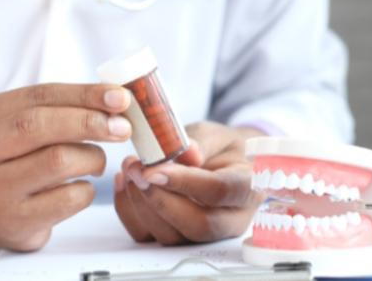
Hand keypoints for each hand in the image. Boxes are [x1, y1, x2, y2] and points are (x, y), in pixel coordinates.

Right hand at [0, 83, 131, 250]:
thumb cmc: (15, 161)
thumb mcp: (21, 127)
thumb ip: (59, 109)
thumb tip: (116, 99)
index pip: (38, 96)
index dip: (84, 94)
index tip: (120, 96)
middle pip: (39, 125)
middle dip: (88, 122)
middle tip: (123, 127)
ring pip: (58, 160)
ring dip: (92, 157)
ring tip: (96, 161)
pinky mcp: (14, 221)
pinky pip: (68, 198)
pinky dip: (87, 190)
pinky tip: (81, 187)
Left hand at [114, 122, 265, 244]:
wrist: (218, 164)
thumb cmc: (219, 149)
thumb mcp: (215, 134)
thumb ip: (201, 142)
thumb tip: (187, 152)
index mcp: (247, 188)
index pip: (220, 192)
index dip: (186, 182)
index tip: (156, 169)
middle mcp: (230, 220)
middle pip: (198, 225)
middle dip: (160, 200)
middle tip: (137, 171)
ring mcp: (202, 235)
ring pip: (171, 236)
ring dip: (141, 204)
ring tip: (130, 169)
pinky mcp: (175, 238)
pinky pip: (147, 236)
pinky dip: (128, 211)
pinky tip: (124, 182)